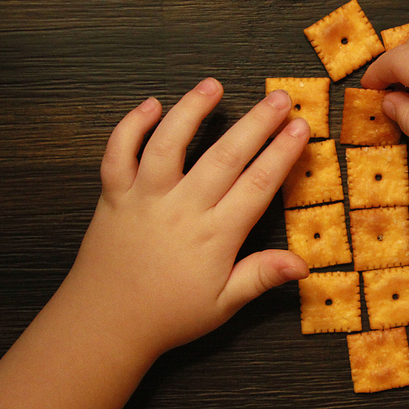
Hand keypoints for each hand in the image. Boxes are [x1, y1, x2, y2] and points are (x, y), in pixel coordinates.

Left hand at [59, 78, 309, 360]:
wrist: (105, 322)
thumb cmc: (169, 315)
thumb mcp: (224, 304)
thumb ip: (261, 276)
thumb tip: (302, 265)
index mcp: (214, 235)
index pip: (258, 184)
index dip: (283, 152)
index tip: (301, 128)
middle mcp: (181, 209)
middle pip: (225, 156)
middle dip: (256, 123)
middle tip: (279, 97)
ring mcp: (145, 199)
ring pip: (169, 143)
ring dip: (192, 111)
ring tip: (213, 85)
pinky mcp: (114, 196)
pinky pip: (118, 154)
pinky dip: (131, 126)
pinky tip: (150, 104)